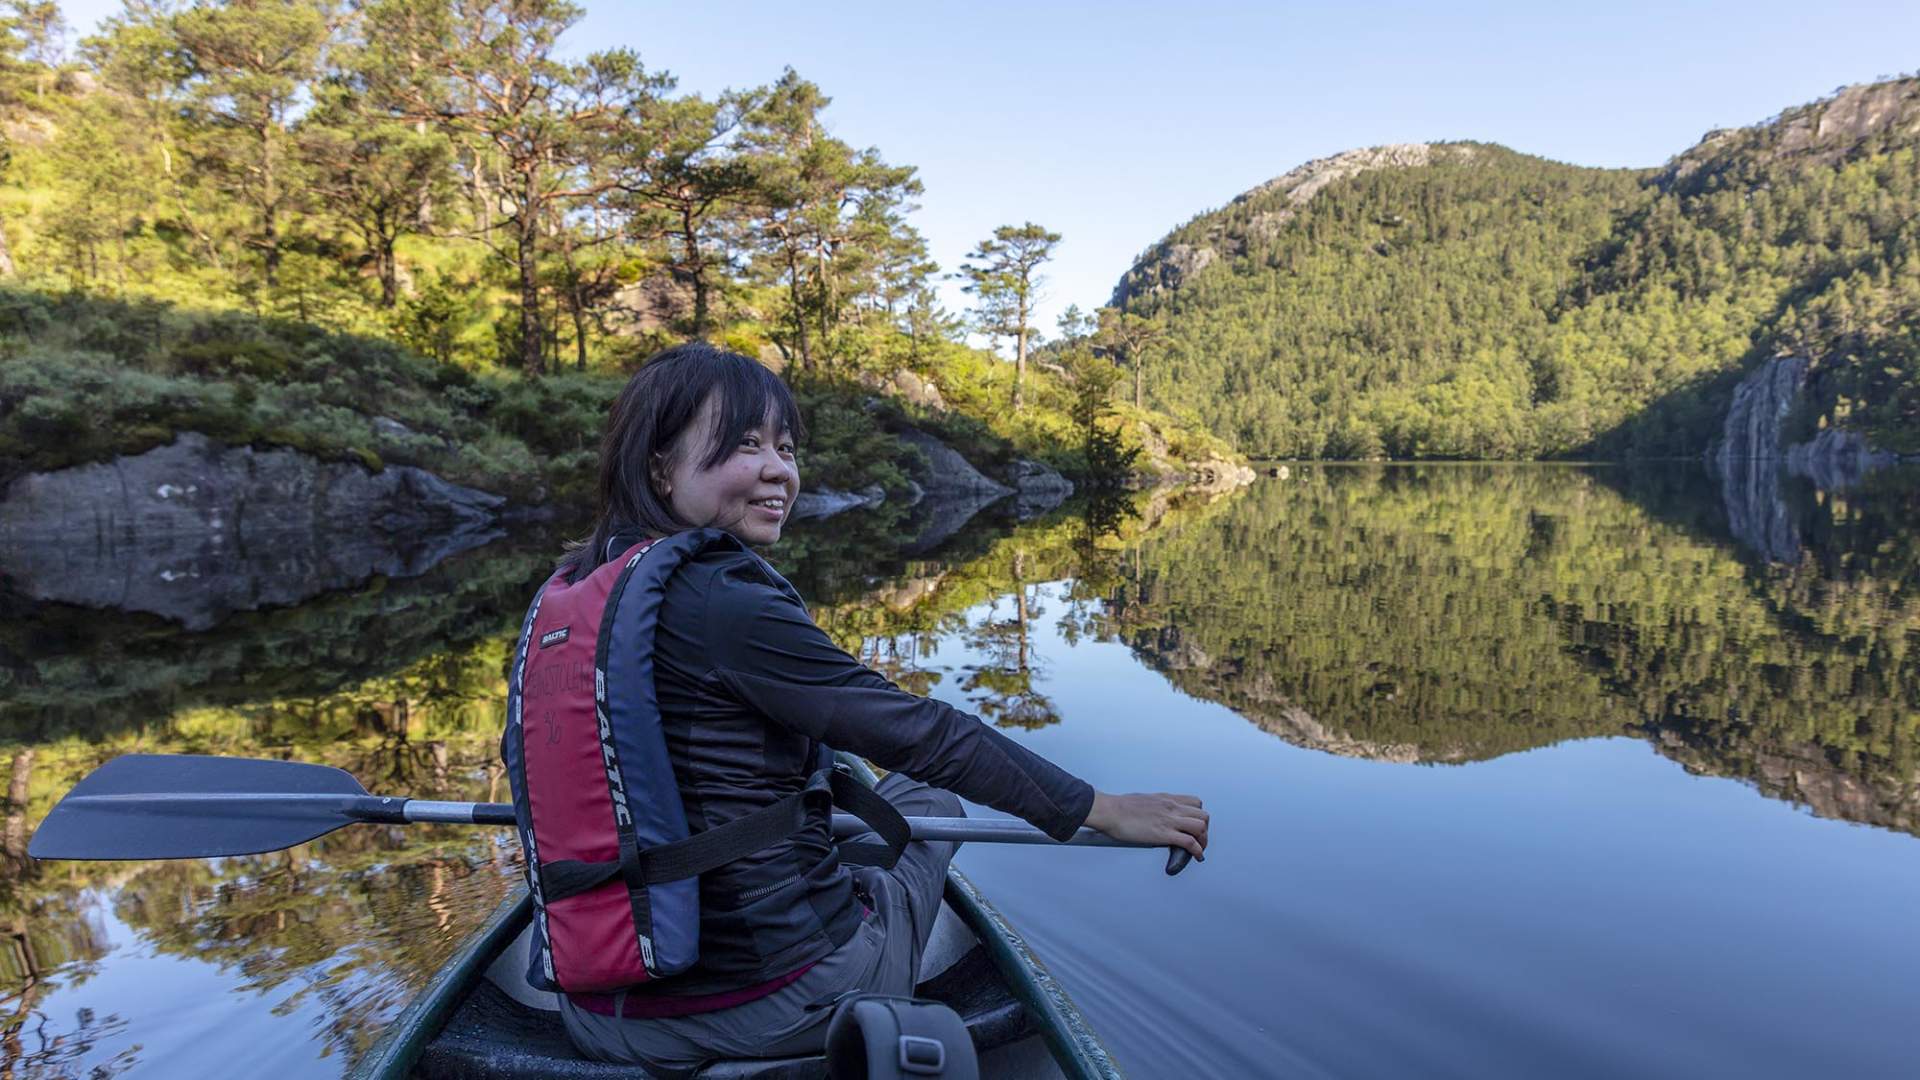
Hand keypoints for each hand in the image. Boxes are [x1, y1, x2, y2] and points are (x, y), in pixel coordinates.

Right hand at [1084, 791, 1208, 860]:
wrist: (1110, 810)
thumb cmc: (1120, 807)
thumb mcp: (1144, 800)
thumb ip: (1155, 806)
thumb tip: (1155, 814)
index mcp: (1167, 799)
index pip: (1195, 803)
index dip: (1199, 816)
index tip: (1195, 827)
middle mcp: (1171, 807)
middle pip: (1203, 815)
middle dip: (1205, 830)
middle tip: (1199, 840)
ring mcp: (1169, 820)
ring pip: (1201, 827)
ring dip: (1203, 840)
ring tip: (1199, 850)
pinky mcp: (1163, 834)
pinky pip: (1190, 842)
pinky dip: (1197, 851)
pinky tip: (1196, 856)